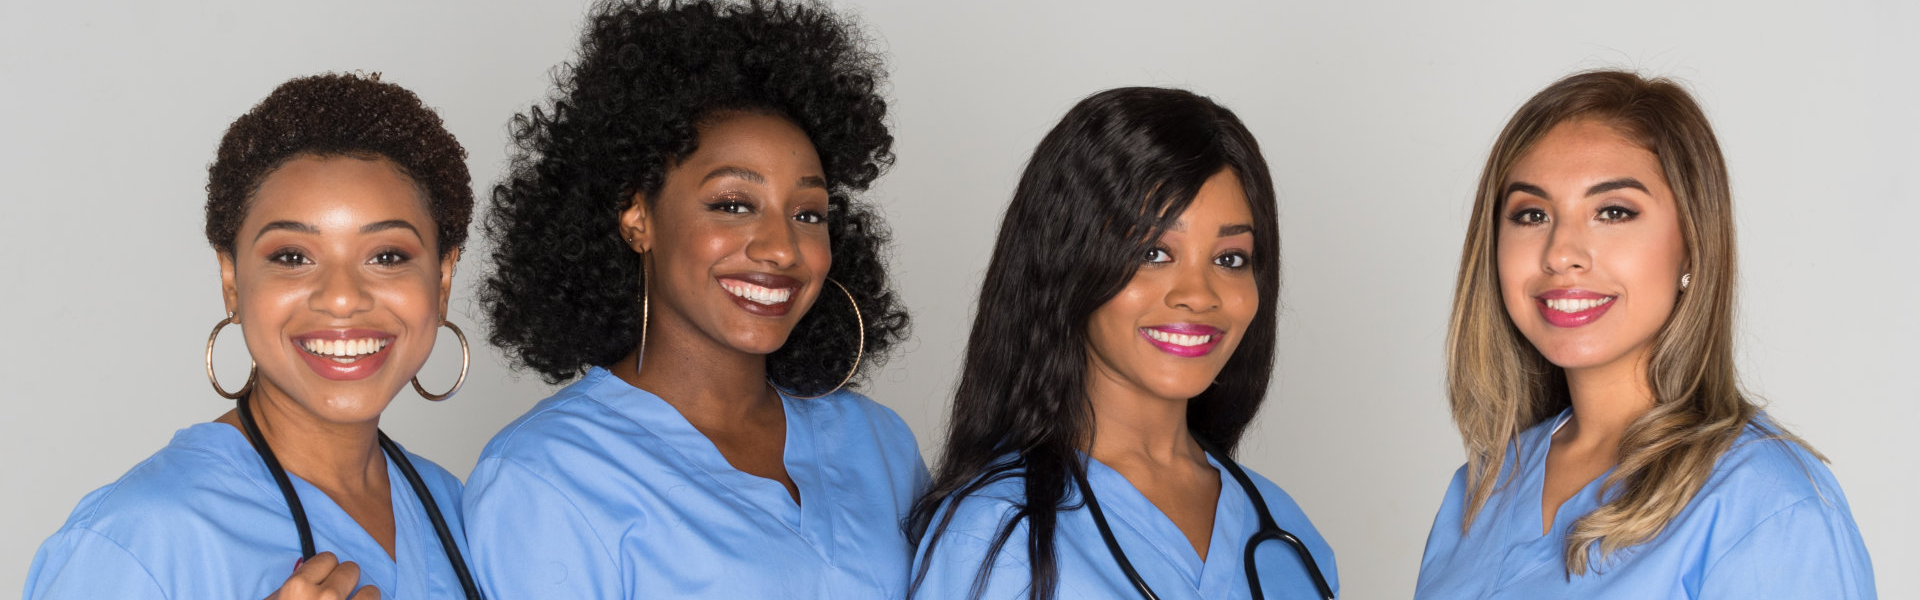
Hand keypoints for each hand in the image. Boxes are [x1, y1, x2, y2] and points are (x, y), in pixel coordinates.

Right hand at [263, 552, 379, 599]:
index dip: (324, 571)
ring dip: (362, 597)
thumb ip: (290, 584)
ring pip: (370, 590)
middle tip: (335, 595)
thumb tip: (304, 565)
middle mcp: (324, 597)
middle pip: (350, 570)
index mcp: (297, 587)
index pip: (327, 558)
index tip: (321, 580)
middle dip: (343, 581)